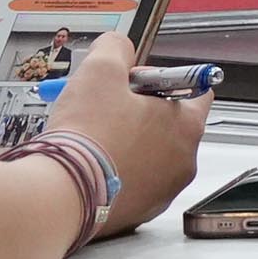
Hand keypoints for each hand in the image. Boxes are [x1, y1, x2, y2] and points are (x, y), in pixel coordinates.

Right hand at [47, 42, 210, 233]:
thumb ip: (116, 49)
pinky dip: (116, 171)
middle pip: (169, 124)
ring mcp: (164, 190)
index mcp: (187, 125)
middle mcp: (184, 161)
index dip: (162, 79)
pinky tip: (90, 163)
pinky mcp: (140, 212)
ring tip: (93, 137)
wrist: (61, 194)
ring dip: (127, 143)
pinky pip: (132, 182)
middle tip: (105, 107)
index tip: (135, 81)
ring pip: (149, 155)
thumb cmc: (88, 135)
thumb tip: (118, 46)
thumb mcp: (100, 70)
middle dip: (139, 112)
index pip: (196, 89)